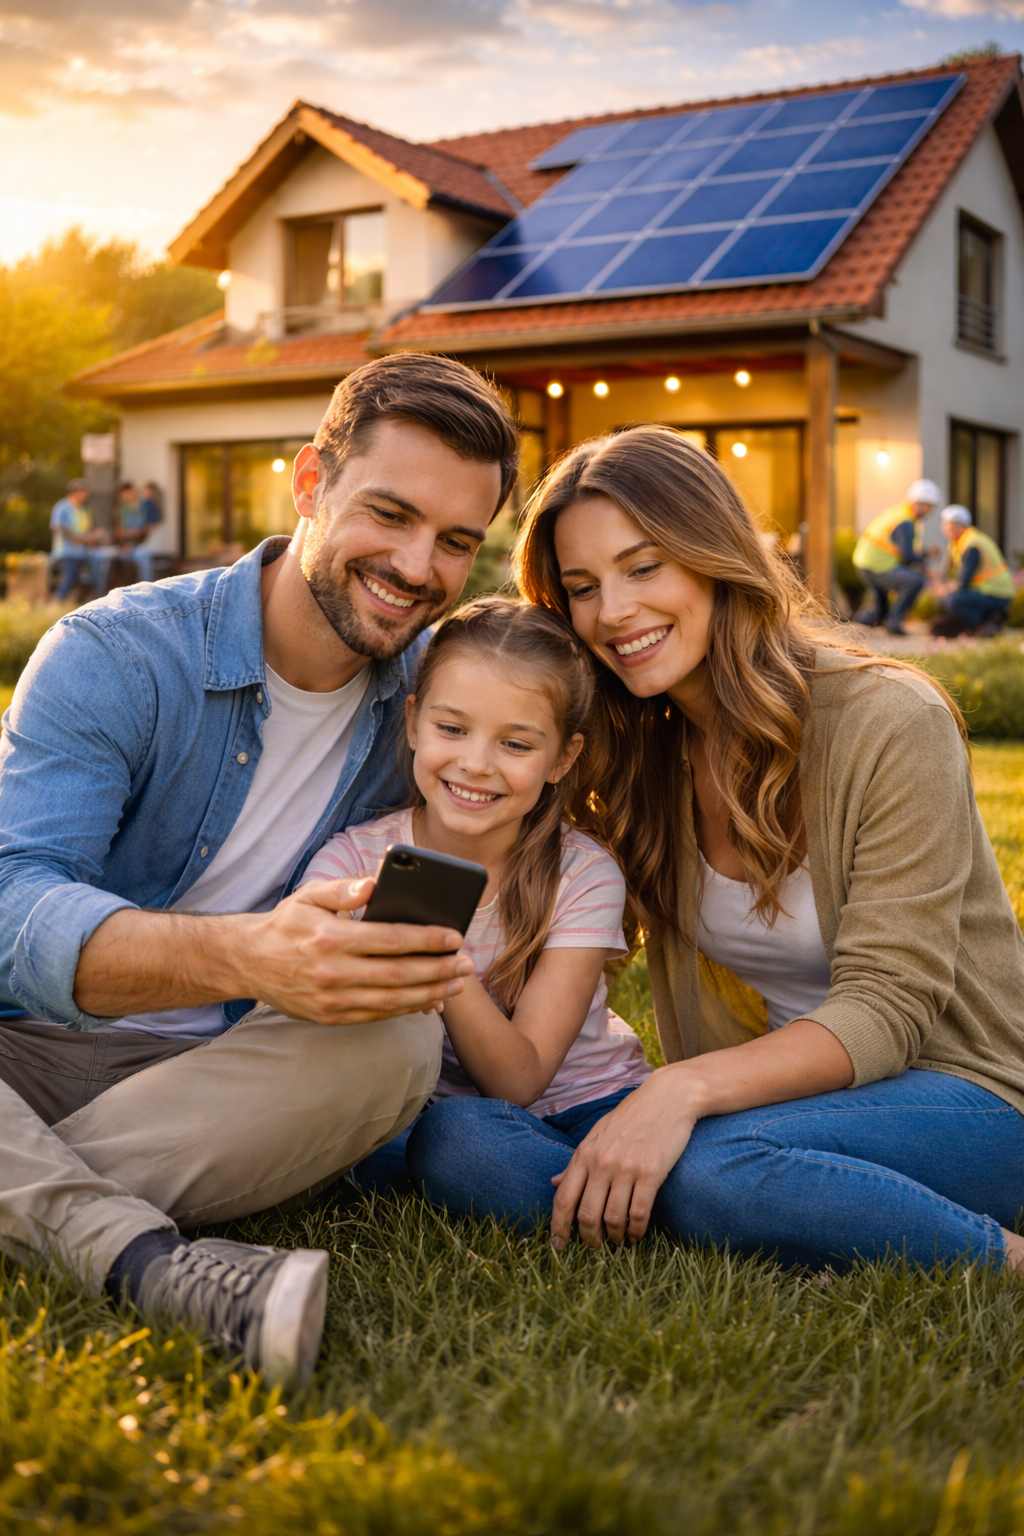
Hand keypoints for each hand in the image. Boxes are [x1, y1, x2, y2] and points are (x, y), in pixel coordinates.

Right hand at [244, 876, 471, 1024]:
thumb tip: (375, 884)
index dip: (427, 939)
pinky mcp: (330, 1017)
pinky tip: (428, 1000)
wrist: (248, 962)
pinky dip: (406, 1010)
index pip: (390, 939)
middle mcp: (332, 972)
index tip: (455, 937)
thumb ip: (343, 890)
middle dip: (438, 970)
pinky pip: (377, 1016)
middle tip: (467, 964)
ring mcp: (331, 999)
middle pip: (398, 975)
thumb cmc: (286, 924)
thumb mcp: (309, 896)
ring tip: (455, 984)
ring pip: (391, 1001)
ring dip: (429, 994)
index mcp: (330, 938)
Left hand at [550, 1065, 699, 1248]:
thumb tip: (553, 1182)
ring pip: (613, 1218)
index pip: (563, 1198)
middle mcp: (601, 1162)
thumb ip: (578, 1161)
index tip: (560, 1246)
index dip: (559, 1227)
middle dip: (589, 1239)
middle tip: (595, 1248)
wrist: (668, 1097)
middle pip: (586, 1214)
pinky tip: (636, 1234)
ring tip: (618, 1242)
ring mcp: (625, 1168)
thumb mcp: (598, 1134)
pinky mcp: (651, 1172)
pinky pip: (639, 1213)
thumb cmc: (632, 1116)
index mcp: (585, 1153)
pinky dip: (636, 1231)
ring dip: (614, 1238)